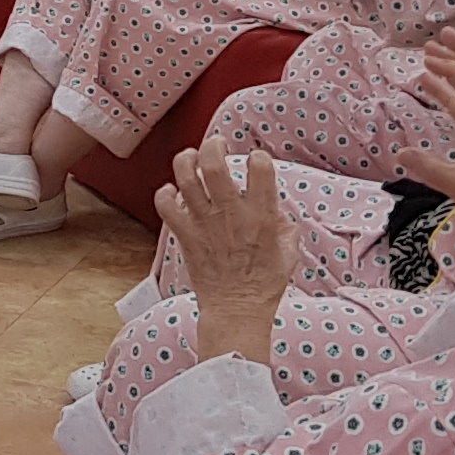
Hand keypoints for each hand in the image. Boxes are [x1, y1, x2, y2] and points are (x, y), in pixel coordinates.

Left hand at [157, 149, 293, 361]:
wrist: (237, 310)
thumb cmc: (265, 283)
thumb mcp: (290, 251)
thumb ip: (285, 224)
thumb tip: (276, 206)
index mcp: (261, 216)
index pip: (261, 169)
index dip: (259, 158)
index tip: (257, 160)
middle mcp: (231, 215)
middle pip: (215, 166)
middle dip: (213, 146)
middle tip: (216, 144)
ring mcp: (205, 224)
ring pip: (186, 179)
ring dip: (186, 161)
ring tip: (191, 158)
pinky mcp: (186, 236)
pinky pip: (166, 206)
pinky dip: (164, 194)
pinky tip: (172, 192)